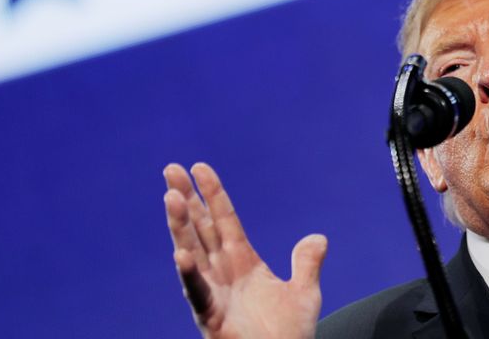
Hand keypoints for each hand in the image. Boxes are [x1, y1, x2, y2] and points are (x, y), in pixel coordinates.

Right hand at [163, 163, 327, 338]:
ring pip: (192, 251)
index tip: (199, 167)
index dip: (213, 193)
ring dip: (180, 225)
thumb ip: (307, 263)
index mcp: (242, 261)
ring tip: (171, 198)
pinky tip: (179, 254)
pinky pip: (197, 293)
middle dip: (186, 200)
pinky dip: (189, 274)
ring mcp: (213, 292)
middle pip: (201, 228)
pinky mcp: (210, 317)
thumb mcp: (304, 292)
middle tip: (171, 170)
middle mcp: (223, 272)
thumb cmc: (288, 335)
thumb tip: (318, 237)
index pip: (224, 219)